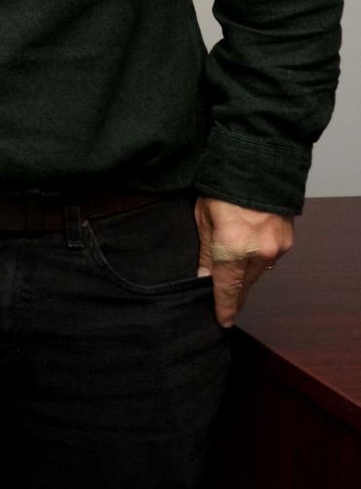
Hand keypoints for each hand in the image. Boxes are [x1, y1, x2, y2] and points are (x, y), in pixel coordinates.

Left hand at [196, 197, 294, 327]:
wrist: (257, 167)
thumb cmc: (221, 189)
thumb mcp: (203, 219)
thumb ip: (206, 251)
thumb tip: (205, 276)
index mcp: (233, 249)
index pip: (227, 288)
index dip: (224, 307)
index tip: (223, 321)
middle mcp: (259, 253)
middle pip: (245, 284)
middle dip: (235, 294)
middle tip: (225, 305)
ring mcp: (276, 248)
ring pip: (259, 273)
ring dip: (246, 277)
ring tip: (233, 279)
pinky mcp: (286, 240)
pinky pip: (269, 259)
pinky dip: (257, 261)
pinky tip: (247, 255)